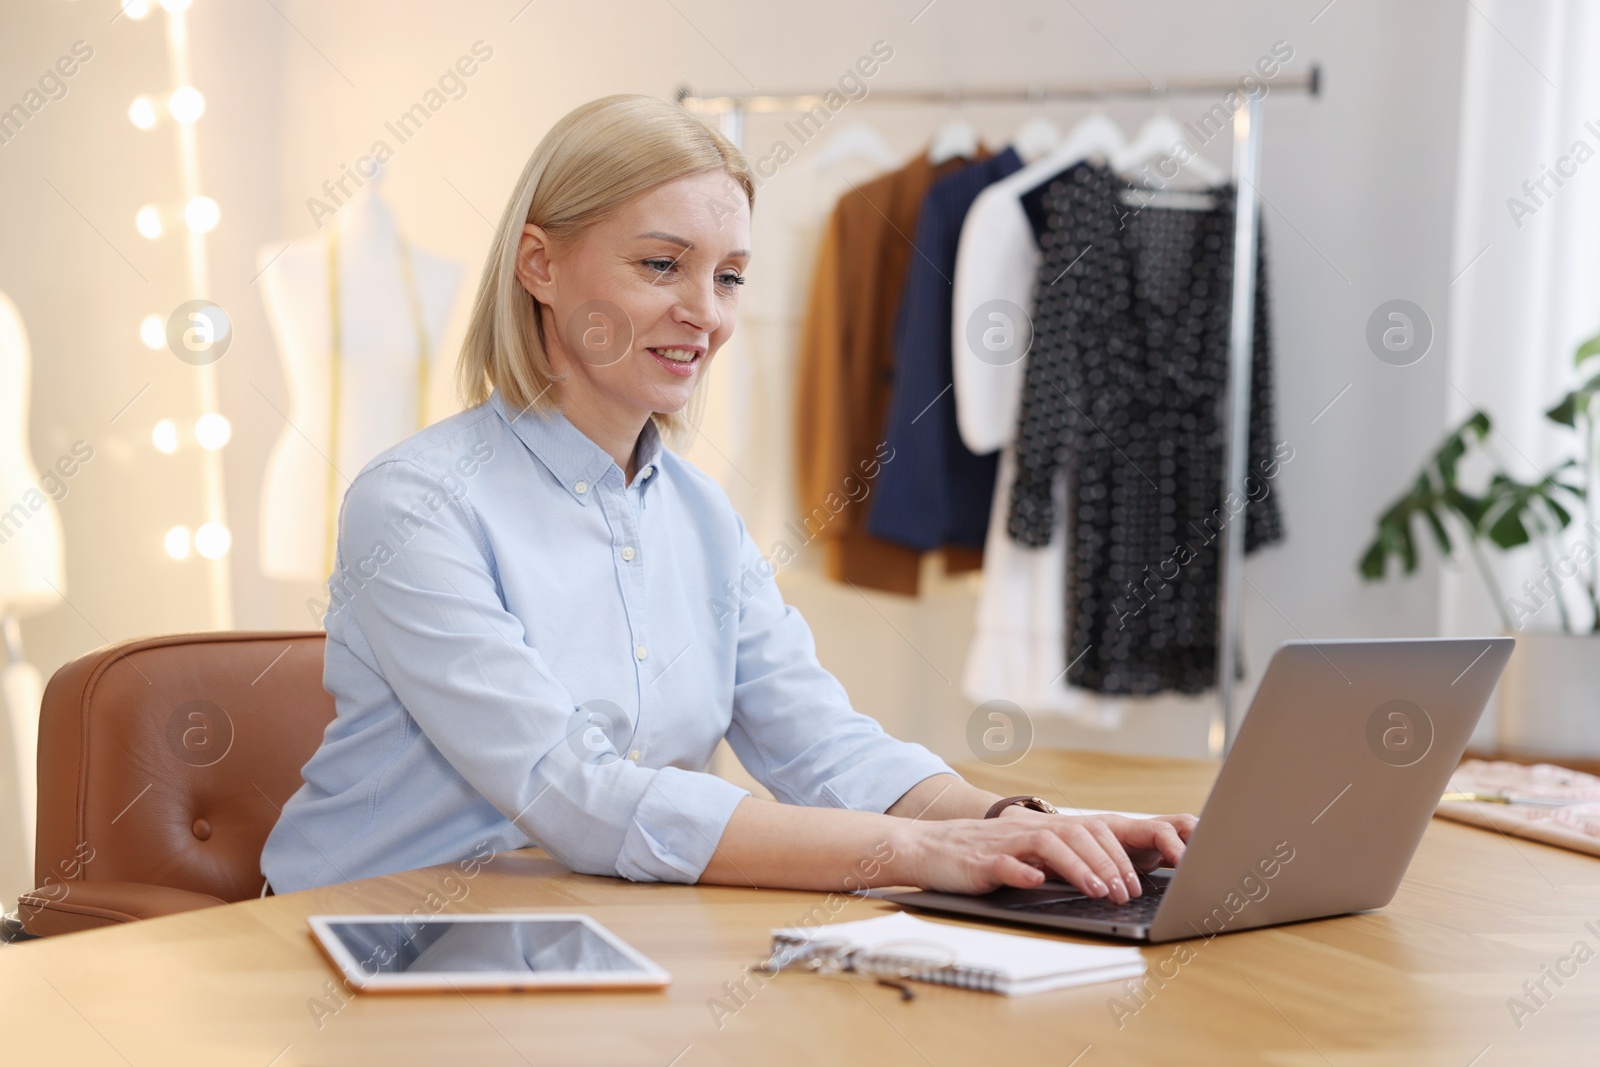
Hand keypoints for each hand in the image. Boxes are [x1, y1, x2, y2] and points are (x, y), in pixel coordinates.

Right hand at [894, 811, 1196, 901]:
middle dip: (1108, 862)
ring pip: (1050, 845)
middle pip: (1079, 833)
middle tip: (1126, 892)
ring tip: (1099, 891)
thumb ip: (1057, 861)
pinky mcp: (980, 861)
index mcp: (1042, 829)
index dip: (1119, 853)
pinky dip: (1023, 872)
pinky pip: (1005, 864)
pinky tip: (1036, 882)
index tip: (1136, 882)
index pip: (1092, 830)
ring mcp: (1004, 844)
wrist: (926, 847)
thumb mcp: (1025, 856)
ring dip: (1079, 867)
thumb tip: (1102, 878)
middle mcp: (1028, 831)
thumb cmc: (979, 856)